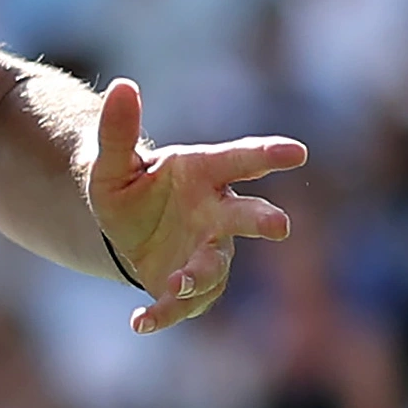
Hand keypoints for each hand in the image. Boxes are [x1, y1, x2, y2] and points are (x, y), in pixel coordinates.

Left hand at [85, 78, 301, 334]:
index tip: (296, 151)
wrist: (121, 228)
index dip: (268, 154)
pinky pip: (185, 303)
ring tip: (179, 281)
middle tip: (281, 226)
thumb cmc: (128, 187)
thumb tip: (121, 85)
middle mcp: (216, 212)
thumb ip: (118, 132)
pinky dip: (164, 313)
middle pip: (247, 216)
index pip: (240, 159)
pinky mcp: (190, 284)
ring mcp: (208, 250)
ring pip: (217, 265)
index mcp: (204, 174)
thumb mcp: (111, 162)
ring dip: (202, 274)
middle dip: (263, 220)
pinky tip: (139, 322)